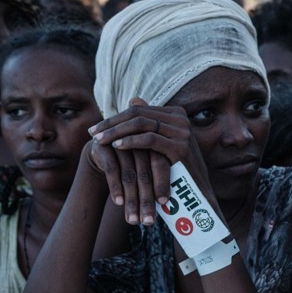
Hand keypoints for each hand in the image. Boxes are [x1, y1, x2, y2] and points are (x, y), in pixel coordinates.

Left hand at [88, 100, 204, 225]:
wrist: (198, 193)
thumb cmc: (176, 168)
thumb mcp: (164, 142)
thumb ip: (150, 122)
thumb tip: (134, 99)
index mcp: (177, 115)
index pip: (139, 110)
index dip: (115, 118)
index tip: (97, 128)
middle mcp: (181, 119)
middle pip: (138, 114)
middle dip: (111, 123)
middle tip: (93, 133)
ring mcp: (183, 132)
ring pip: (141, 124)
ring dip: (116, 131)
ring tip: (99, 141)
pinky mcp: (181, 147)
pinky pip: (149, 140)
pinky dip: (130, 141)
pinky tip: (116, 147)